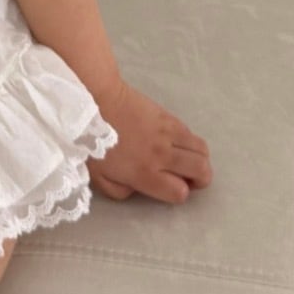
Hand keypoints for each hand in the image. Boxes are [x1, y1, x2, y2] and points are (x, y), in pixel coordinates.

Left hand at [87, 77, 212, 204]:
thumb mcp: (99, 177)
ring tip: (187, 160)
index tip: (168, 189)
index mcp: (145, 173)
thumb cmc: (92, 140)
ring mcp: (167, 133)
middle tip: (188, 178)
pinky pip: (190, 132)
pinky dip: (190, 142)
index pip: (180, 192)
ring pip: (202, 150)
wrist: (97, 98)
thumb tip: (137, 190)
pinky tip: (176, 142)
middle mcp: (162, 154)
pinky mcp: (167, 116)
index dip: (179, 194)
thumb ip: (120, 190)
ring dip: (200, 159)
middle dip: (200, 179)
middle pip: (201, 170)